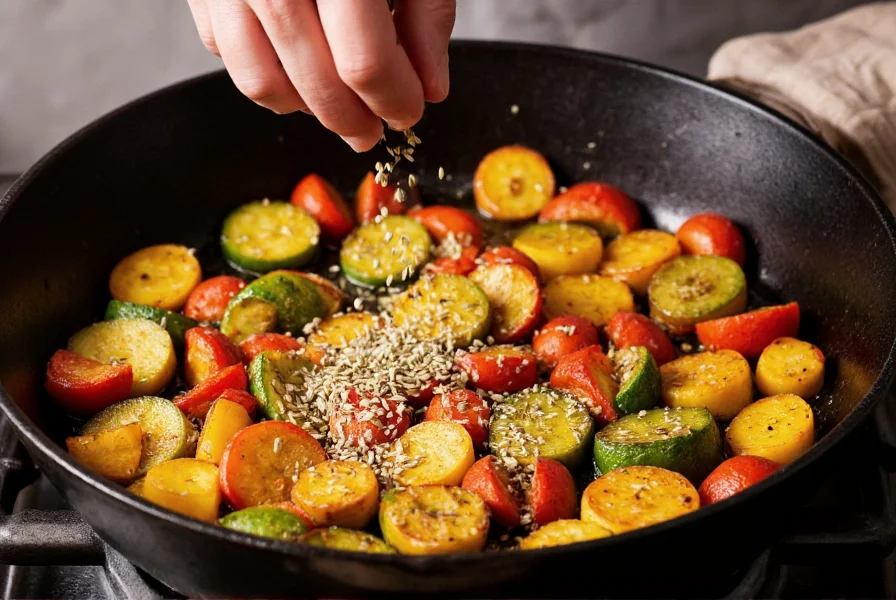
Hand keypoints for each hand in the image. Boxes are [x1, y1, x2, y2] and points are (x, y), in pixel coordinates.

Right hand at [188, 0, 455, 150]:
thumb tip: (430, 86)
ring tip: (336, 108)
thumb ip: (426, 12)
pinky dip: (262, 73)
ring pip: (259, 79)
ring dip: (304, 108)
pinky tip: (295, 67)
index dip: (393, 100)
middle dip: (350, 118)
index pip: (364, 62)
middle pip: (311, 80)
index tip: (410, 110)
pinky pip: (224, 48)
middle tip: (373, 130)